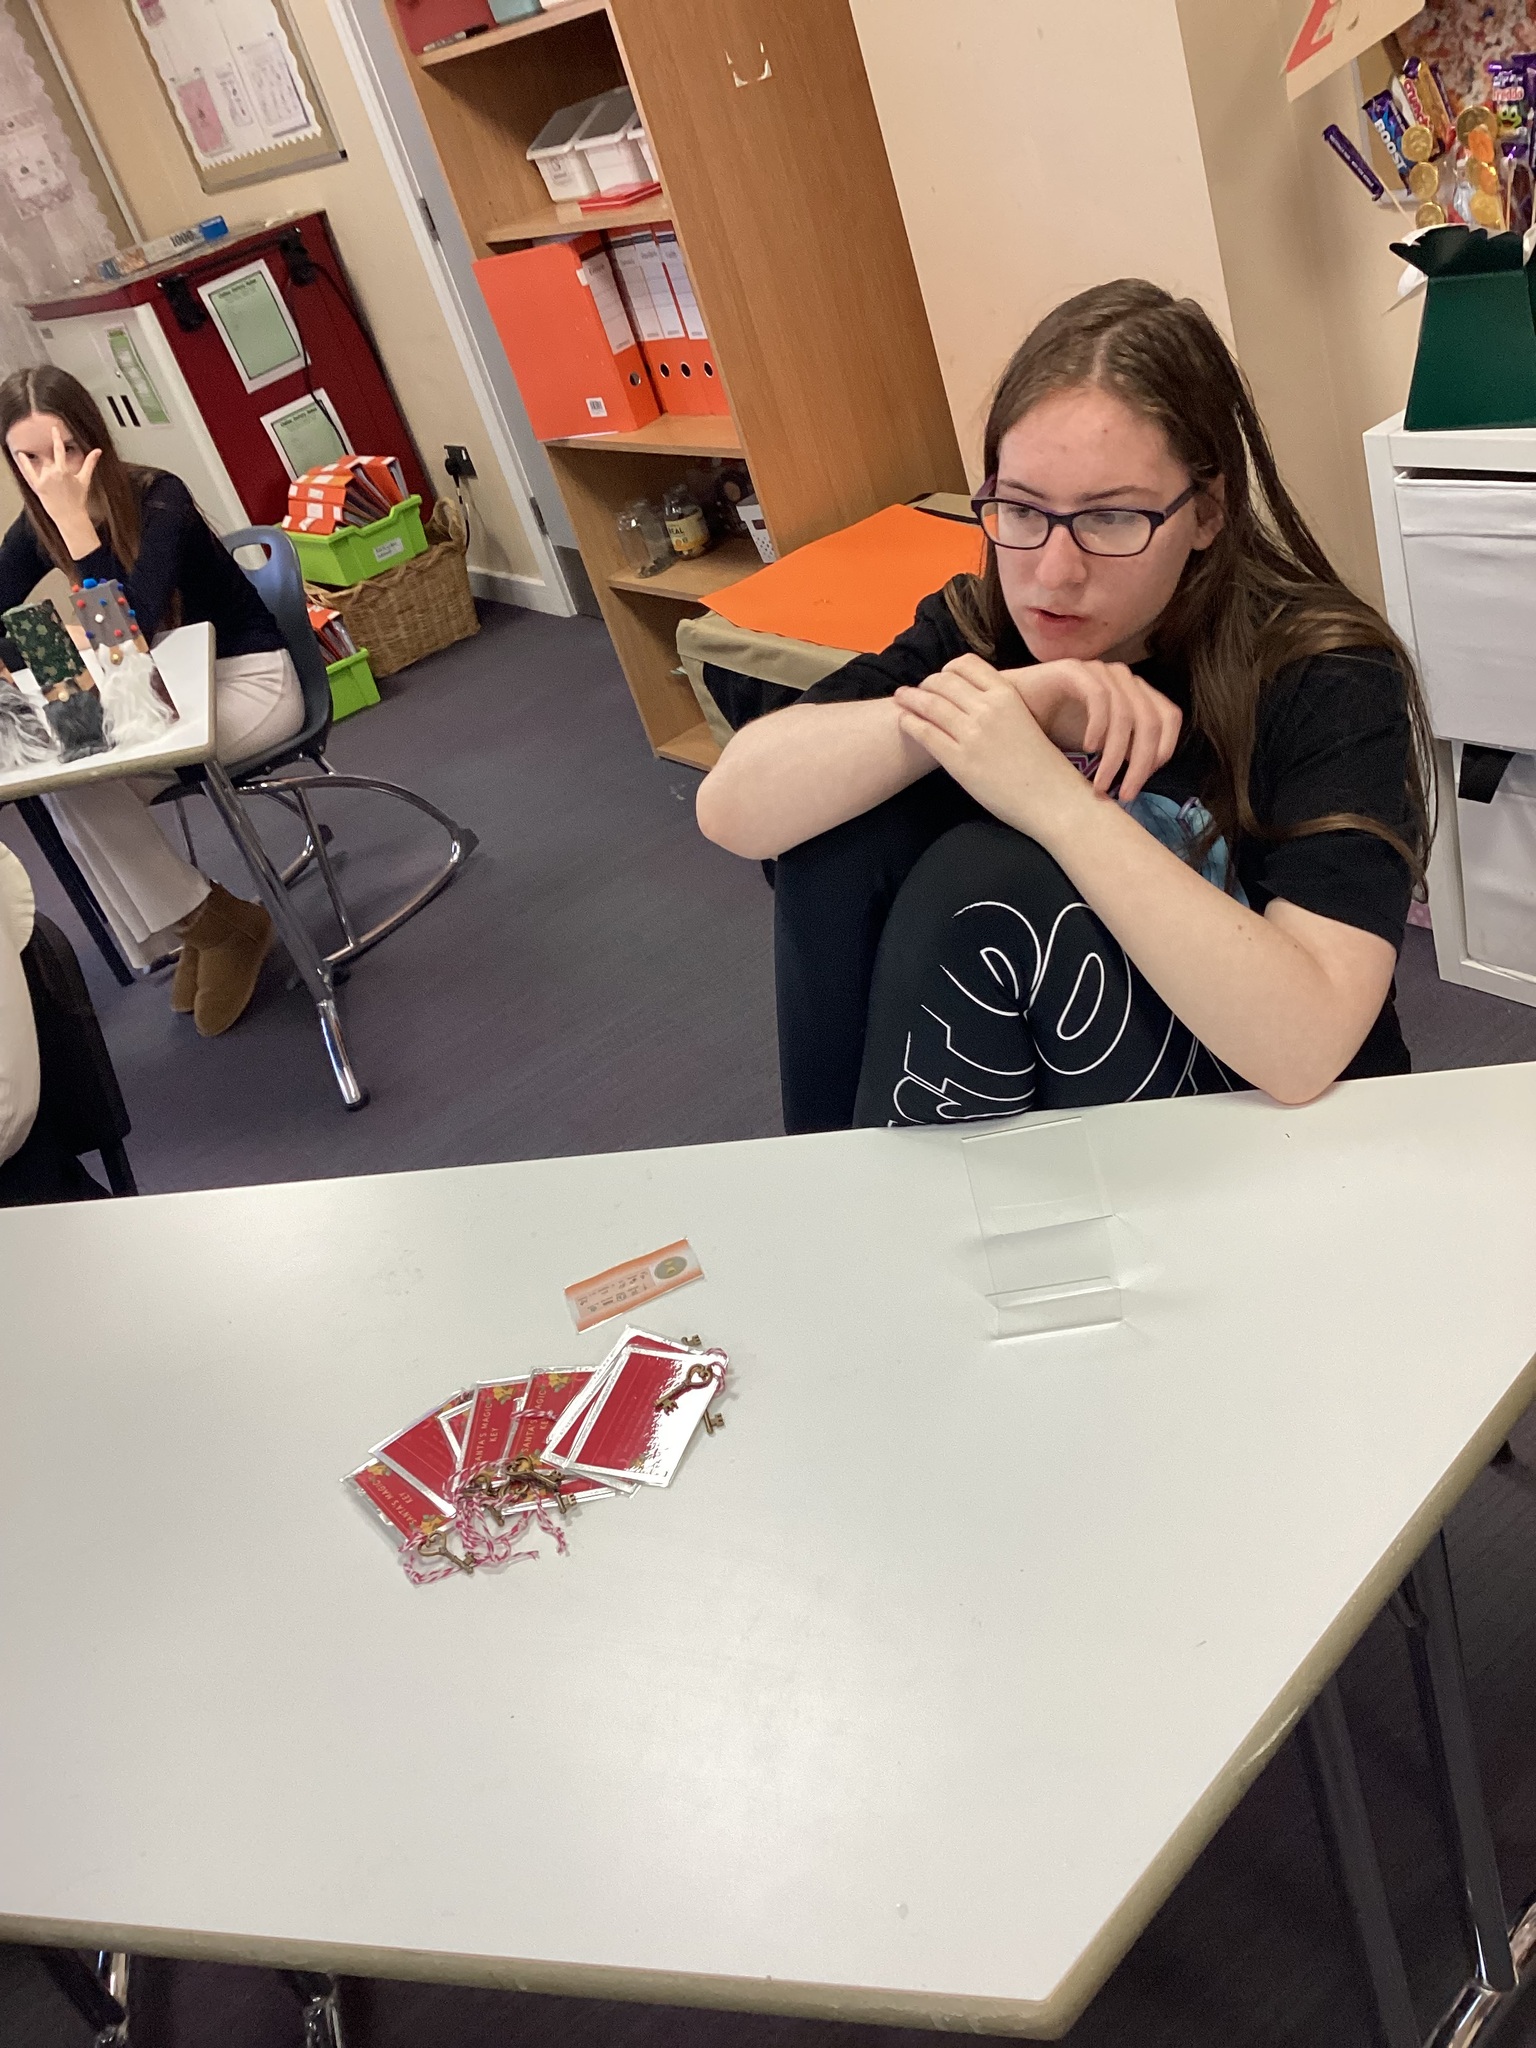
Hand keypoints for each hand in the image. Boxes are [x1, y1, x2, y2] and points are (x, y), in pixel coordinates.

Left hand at [13, 423, 100, 557]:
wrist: (70, 516)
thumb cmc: (78, 500)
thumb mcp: (85, 480)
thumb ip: (90, 463)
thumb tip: (98, 451)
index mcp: (64, 470)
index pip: (59, 449)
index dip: (56, 437)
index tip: (53, 429)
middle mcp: (52, 473)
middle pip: (49, 460)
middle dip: (53, 463)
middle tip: (58, 474)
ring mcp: (44, 480)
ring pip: (42, 467)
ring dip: (46, 469)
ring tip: (54, 482)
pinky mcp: (38, 487)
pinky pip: (29, 473)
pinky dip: (25, 463)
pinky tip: (21, 455)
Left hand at [895, 655, 1097, 846]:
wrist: (1053, 799)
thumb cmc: (1042, 767)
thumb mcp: (1026, 721)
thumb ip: (1000, 709)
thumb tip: (972, 704)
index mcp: (1007, 695)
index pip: (966, 665)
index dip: (948, 669)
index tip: (941, 677)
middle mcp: (988, 709)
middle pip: (944, 682)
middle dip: (926, 684)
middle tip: (915, 690)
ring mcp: (972, 734)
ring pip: (930, 704)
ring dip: (910, 698)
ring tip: (901, 698)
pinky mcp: (959, 760)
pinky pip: (925, 733)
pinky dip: (909, 723)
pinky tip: (904, 721)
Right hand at [991, 658, 1181, 802]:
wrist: (1002, 716)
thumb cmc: (1049, 733)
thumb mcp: (1095, 749)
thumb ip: (1123, 754)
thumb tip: (1143, 776)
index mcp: (1134, 695)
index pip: (1169, 718)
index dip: (1162, 753)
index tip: (1140, 783)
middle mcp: (1122, 679)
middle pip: (1153, 720)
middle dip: (1141, 764)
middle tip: (1124, 794)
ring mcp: (1098, 671)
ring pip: (1128, 713)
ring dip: (1117, 754)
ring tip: (1101, 782)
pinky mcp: (1073, 669)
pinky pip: (1099, 696)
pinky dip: (1099, 726)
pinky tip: (1087, 749)